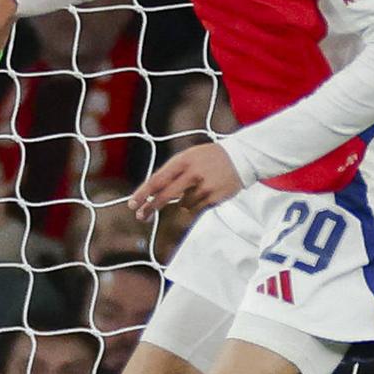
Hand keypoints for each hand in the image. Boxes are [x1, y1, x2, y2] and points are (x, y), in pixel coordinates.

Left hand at [128, 141, 243, 217]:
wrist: (241, 157)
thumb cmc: (209, 157)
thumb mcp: (189, 156)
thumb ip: (172, 172)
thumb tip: (152, 192)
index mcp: (183, 160)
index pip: (158, 179)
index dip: (143, 193)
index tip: (132, 204)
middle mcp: (192, 174)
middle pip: (165, 195)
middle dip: (151, 208)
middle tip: (141, 216)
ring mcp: (204, 187)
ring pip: (182, 204)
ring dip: (183, 201)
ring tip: (197, 188)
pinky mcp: (214, 198)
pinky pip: (196, 207)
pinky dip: (197, 203)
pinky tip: (206, 192)